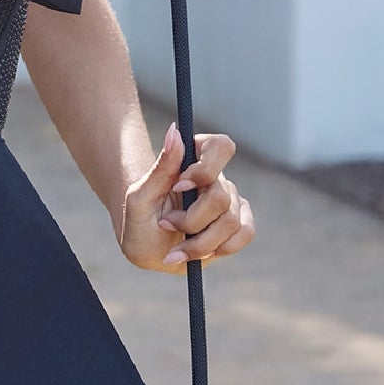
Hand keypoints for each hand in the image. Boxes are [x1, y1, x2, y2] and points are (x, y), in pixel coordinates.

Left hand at [117, 120, 254, 273]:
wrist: (147, 248)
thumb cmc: (138, 219)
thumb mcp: (140, 196)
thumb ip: (161, 167)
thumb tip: (174, 131)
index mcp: (193, 160)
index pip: (221, 146)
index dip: (205, 169)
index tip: (178, 186)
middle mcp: (216, 178)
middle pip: (221, 196)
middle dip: (191, 220)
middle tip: (166, 224)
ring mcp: (230, 201)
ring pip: (231, 221)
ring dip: (199, 242)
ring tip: (177, 246)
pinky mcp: (238, 225)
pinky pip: (245, 233)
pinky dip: (220, 249)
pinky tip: (196, 253)